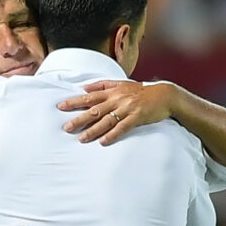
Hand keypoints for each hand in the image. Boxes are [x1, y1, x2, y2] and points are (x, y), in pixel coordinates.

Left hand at [58, 79, 173, 144]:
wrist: (164, 95)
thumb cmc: (141, 91)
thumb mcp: (121, 84)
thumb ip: (102, 85)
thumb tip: (84, 88)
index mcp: (112, 92)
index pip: (89, 97)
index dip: (75, 101)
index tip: (61, 106)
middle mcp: (117, 99)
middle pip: (95, 110)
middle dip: (79, 119)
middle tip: (66, 128)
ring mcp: (127, 108)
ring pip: (107, 120)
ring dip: (93, 130)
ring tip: (81, 138)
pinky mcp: (137, 117)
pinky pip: (123, 127)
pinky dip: (113, 134)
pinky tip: (103, 142)